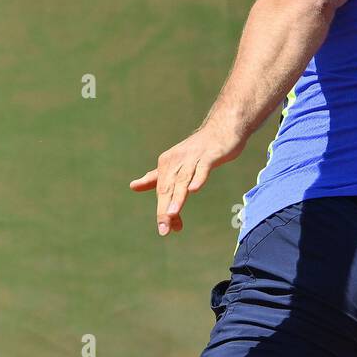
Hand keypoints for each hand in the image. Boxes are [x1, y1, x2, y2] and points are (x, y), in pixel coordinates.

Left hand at [130, 123, 245, 235]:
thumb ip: (156, 177)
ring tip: (171, 214)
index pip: (162, 191)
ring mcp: (193, 156)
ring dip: (177, 197)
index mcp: (166, 163)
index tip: (166, 230)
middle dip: (165, 209)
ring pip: (183, 179)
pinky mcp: (210, 154)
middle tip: (163, 229)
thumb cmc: (199, 148)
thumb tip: (133, 186)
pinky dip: (198, 178)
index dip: (163, 211)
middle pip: (168, 187)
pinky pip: (203, 167)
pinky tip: (194, 189)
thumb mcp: (175, 163)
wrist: (223, 127)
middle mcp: (177, 160)